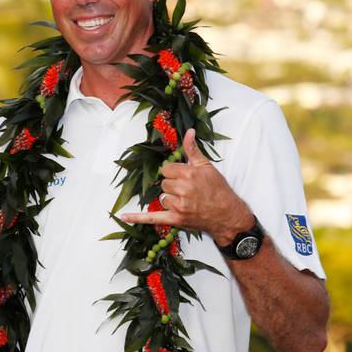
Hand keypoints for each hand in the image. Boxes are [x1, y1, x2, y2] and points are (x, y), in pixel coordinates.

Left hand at [120, 129, 253, 244]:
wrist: (227, 215)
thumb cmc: (219, 190)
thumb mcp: (207, 166)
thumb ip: (192, 150)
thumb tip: (188, 132)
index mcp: (188, 174)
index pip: (166, 170)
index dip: (174, 173)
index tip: (183, 176)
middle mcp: (182, 189)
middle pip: (163, 184)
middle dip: (173, 186)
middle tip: (188, 191)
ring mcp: (178, 206)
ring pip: (162, 198)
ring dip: (170, 200)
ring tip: (187, 202)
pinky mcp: (176, 220)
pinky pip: (152, 218)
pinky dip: (137, 218)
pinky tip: (124, 216)